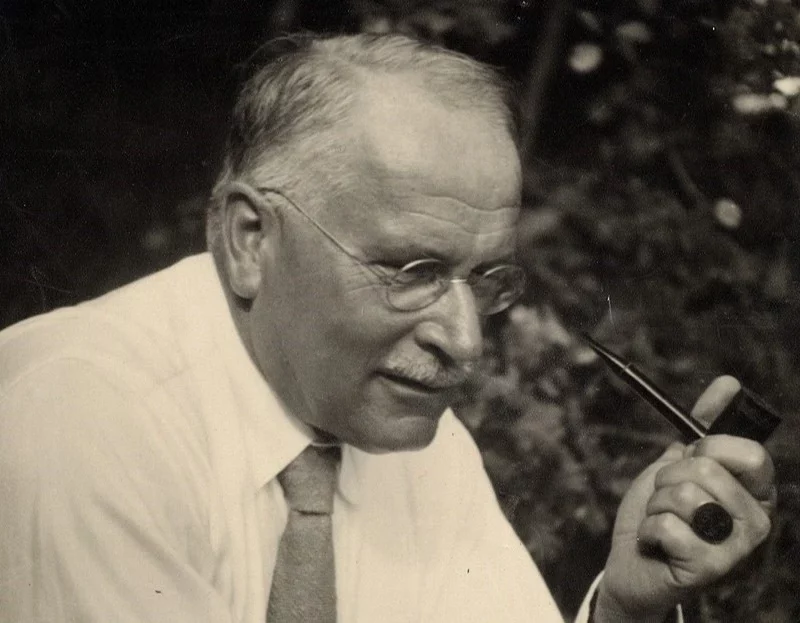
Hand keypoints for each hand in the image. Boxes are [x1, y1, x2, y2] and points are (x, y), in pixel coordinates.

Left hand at [595, 376, 776, 621]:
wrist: (633, 563)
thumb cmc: (659, 512)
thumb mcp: (679, 462)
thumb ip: (703, 426)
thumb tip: (729, 383)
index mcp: (756, 492)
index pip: (749, 452)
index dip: (709, 446)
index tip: (691, 455)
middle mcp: (756, 521)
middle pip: (707, 468)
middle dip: (669, 477)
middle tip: (667, 497)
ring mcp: (736, 548)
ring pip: (684, 494)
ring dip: (657, 504)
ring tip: (661, 521)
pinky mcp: (709, 569)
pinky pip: (667, 525)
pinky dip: (649, 530)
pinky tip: (656, 544)